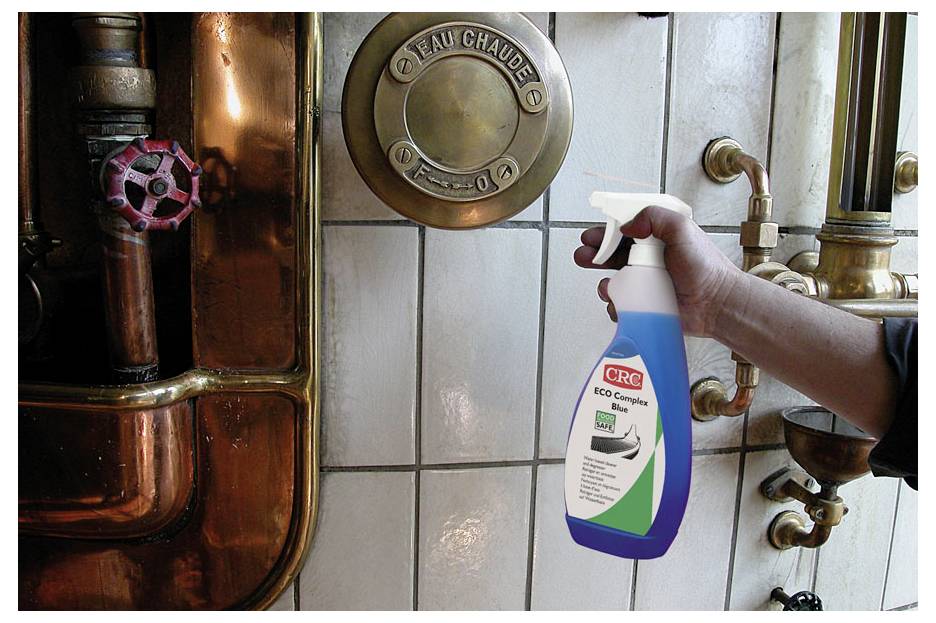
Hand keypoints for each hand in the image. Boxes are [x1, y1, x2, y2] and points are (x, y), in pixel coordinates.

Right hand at [573, 205, 741, 336]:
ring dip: (604, 282)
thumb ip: (655, 217)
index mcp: (655, 237)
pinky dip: (615, 304)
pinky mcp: (644, 305)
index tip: (592, 237)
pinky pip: (620, 304)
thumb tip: (627, 227)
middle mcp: (647, 259)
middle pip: (611, 254)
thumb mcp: (682, 228)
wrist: (716, 303)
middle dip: (593, 254)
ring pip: (612, 280)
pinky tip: (619, 303)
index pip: (623, 230)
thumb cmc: (705, 266)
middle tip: (583, 256)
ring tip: (607, 285)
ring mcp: (644, 283)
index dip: (605, 232)